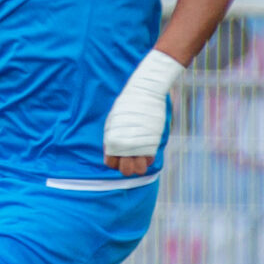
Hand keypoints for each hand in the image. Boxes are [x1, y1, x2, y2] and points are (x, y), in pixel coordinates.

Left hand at [102, 49, 183, 176]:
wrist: (143, 93)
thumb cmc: (126, 105)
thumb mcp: (113, 121)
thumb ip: (112, 136)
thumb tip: (112, 150)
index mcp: (111, 140)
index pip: (110, 164)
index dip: (115, 162)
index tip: (119, 156)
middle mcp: (124, 145)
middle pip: (124, 170)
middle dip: (127, 167)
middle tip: (130, 159)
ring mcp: (139, 145)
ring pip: (139, 170)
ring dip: (139, 166)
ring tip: (139, 157)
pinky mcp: (153, 142)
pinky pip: (150, 159)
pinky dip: (149, 158)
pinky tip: (147, 149)